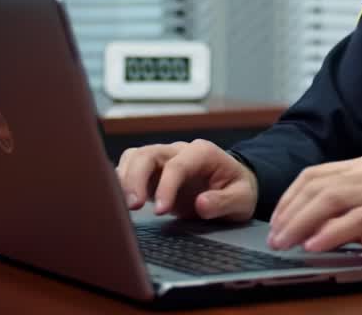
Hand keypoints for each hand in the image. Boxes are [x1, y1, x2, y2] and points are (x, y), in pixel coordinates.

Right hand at [116, 139, 257, 220]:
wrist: (233, 186)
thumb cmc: (238, 189)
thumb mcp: (242, 198)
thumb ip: (224, 201)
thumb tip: (201, 204)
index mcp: (202, 152)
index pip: (177, 165)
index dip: (166, 186)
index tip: (161, 211)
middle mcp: (179, 151)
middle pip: (148, 154)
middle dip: (136, 178)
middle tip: (133, 206)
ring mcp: (164, 160)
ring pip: (134, 158)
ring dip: (124, 179)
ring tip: (124, 206)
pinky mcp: (152, 173)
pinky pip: (130, 169)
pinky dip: (121, 182)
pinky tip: (119, 201)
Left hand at [266, 156, 361, 270]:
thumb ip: (344, 211)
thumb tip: (306, 228)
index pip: (313, 176)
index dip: (289, 199)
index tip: (275, 222)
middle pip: (316, 185)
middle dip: (289, 212)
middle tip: (274, 238)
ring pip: (330, 199)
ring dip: (301, 222)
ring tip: (286, 243)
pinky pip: (355, 220)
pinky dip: (331, 233)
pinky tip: (315, 246)